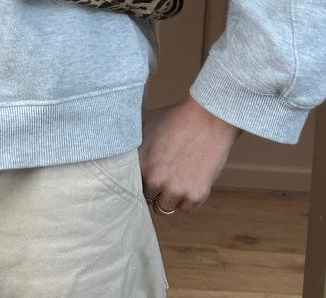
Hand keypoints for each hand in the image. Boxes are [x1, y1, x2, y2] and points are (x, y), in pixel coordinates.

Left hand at [138, 96, 241, 214]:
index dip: (139, 181)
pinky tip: (190, 178)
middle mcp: (156, 180)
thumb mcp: (146, 124)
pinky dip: (187, 198)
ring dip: (169, 197)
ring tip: (176, 179)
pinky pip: (186, 207)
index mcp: (140, 164)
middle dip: (154, 190)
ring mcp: (176, 190)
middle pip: (148, 199)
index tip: (145, 177)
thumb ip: (131, 143)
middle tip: (163, 176)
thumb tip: (117, 148)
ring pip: (165, 208)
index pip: (131, 187)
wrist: (208, 117)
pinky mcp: (196, 195)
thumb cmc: (176, 118)